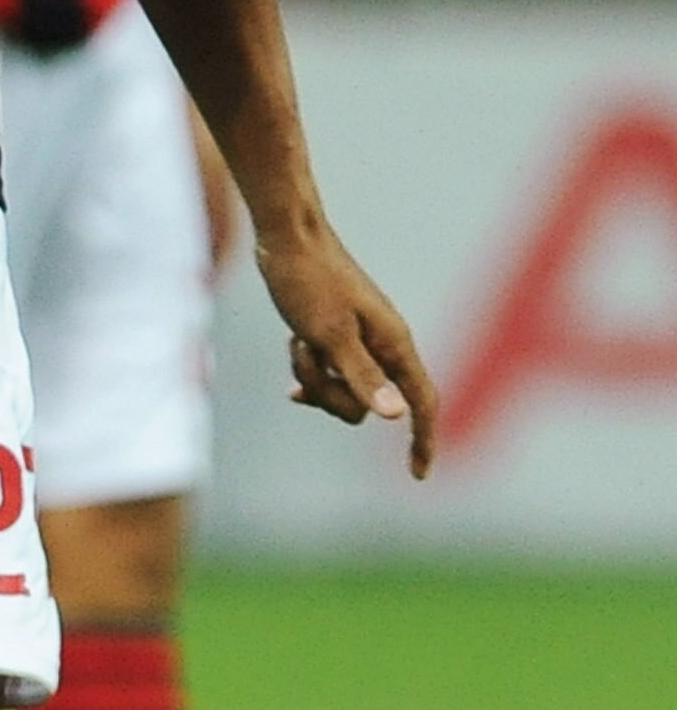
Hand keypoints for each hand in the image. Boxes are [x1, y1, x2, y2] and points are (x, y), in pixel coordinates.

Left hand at [252, 219, 437, 479]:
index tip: (417, 475)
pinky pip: (327, 375)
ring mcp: (359, 341)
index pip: (421, 402)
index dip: (423, 440)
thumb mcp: (329, 335)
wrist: (287, 235)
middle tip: (306, 354)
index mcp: (393, 344)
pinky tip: (291, 381)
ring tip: (296, 339)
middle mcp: (382, 344)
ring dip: (313, 374)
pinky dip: (309, 373)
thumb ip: (362, 376)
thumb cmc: (309, 280)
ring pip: (342, 390)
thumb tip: (396, 415)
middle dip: (330, 394)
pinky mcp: (336, 335)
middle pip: (366, 405)